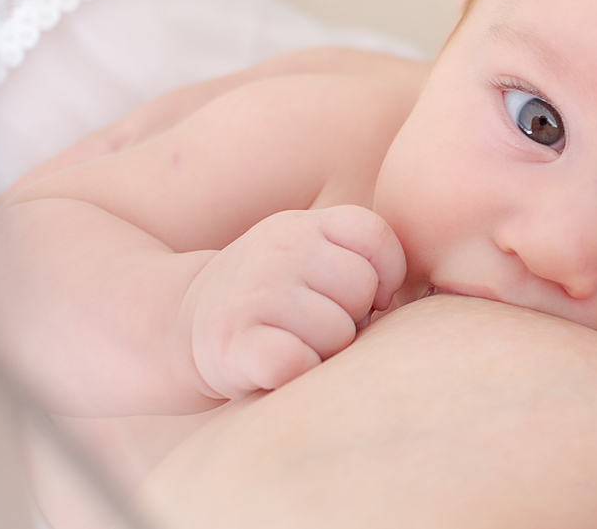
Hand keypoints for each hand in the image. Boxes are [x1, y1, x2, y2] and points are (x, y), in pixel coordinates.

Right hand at [185, 206, 405, 400]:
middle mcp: (279, 248)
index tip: (364, 298)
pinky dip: (296, 372)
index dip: (384, 276)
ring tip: (292, 342)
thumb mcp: (313, 257)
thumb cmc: (273, 298)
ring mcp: (255, 292)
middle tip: (315, 325)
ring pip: (337, 332)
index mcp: (304, 225)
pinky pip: (296, 362)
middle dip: (351, 318)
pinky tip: (277, 365)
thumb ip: (364, 263)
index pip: (377, 239)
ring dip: (324, 350)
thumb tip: (415, 301)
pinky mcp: (234, 342)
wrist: (181, 324)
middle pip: (362, 290)